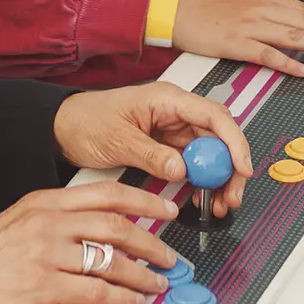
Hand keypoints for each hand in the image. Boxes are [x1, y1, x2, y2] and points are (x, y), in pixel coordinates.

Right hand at [0, 183, 178, 303]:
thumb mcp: (17, 221)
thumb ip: (54, 219)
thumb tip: (93, 229)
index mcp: (43, 201)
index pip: (104, 192)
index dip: (142, 199)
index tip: (164, 208)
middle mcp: (47, 221)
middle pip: (114, 223)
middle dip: (149, 240)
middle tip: (168, 255)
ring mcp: (45, 252)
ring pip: (110, 258)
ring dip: (141, 273)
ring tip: (156, 283)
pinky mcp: (41, 285)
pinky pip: (94, 291)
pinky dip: (120, 297)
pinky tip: (132, 302)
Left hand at [52, 82, 253, 213]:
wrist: (62, 129)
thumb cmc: (85, 121)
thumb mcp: (118, 139)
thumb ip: (152, 155)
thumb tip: (182, 171)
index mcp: (167, 99)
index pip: (213, 115)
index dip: (233, 141)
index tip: (241, 168)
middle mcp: (176, 112)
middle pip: (218, 136)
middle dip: (231, 166)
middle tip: (233, 195)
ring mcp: (173, 130)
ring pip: (210, 153)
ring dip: (219, 179)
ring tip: (221, 204)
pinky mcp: (167, 147)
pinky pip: (194, 164)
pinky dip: (202, 182)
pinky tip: (203, 199)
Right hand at [173, 0, 303, 76]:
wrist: (174, 7)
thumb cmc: (204, 6)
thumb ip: (266, 9)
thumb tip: (290, 20)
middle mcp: (261, 8)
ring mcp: (248, 25)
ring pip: (294, 35)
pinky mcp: (234, 43)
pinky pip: (266, 54)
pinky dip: (287, 62)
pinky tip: (303, 69)